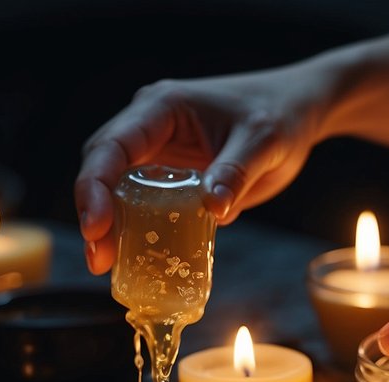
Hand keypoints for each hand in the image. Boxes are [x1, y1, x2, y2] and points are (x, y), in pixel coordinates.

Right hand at [75, 64, 335, 273]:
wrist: (294, 115)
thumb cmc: (278, 115)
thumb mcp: (263, 140)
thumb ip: (236, 171)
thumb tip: (213, 208)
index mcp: (161, 108)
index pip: (113, 145)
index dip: (96, 184)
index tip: (97, 225)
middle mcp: (149, 131)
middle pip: (102, 170)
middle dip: (94, 213)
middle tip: (99, 259)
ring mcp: (157, 157)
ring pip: (116, 192)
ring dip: (109, 229)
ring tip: (105, 266)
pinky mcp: (171, 183)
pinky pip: (143, 208)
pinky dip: (136, 234)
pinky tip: (134, 264)